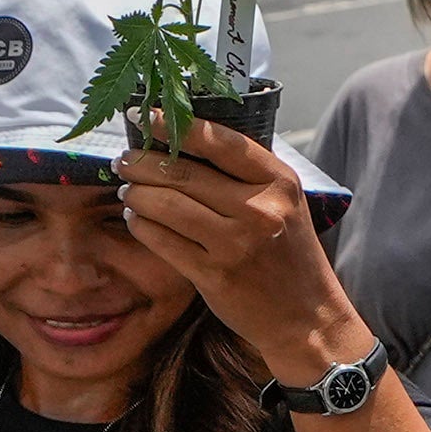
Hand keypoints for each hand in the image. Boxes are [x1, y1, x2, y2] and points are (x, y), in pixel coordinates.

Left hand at [111, 127, 365, 372]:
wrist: (305, 316)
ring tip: (128, 191)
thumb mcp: (285, 202)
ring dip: (137, 195)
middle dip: (143, 163)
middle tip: (125, 160)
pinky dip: (142, 226)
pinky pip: (163, 241)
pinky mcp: (214, 275)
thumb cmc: (289, 252)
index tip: (145, 115)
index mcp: (279, 182)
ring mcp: (236, 244)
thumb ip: (246, 173)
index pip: (220, 142)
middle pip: (183, 173)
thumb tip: (185, 138)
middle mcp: (260, 209)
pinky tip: (138, 219)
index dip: (177, 125)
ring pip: (166, 206)